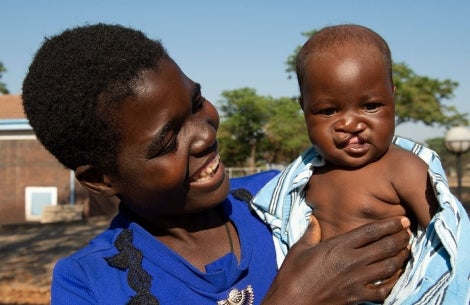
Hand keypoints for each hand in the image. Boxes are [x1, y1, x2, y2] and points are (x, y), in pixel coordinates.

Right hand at [261, 217, 410, 304]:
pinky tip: (397, 276)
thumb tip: (314, 219)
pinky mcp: (357, 297)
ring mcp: (357, 280)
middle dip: (400, 238)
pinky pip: (383, 290)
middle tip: (408, 233)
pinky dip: (394, 282)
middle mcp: (352, 261)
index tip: (402, 220)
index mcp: (338, 246)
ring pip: (388, 266)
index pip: (371, 232)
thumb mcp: (299, 249)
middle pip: (385, 247)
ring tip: (407, 250)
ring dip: (401, 257)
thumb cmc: (292, 274)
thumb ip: (311, 233)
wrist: (292, 302)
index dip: (389, 225)